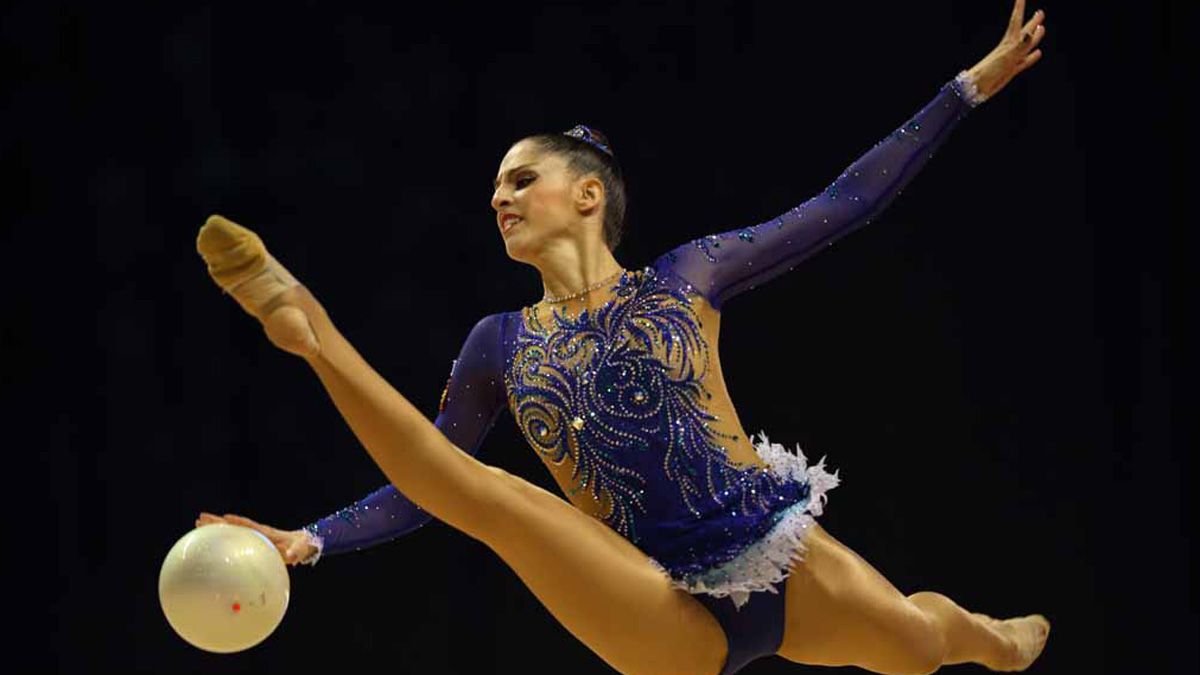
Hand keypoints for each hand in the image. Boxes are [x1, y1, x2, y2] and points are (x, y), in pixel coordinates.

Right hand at [196, 512, 317, 565]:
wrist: (302, 544)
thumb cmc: (301, 546)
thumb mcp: (300, 548)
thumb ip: (295, 552)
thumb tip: (291, 557)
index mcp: (265, 533)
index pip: (247, 525)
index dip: (236, 522)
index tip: (223, 518)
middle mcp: (256, 532)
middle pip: (233, 525)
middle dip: (217, 522)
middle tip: (199, 519)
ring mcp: (253, 536)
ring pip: (230, 531)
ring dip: (215, 528)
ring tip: (197, 525)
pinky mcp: (251, 543)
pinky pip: (233, 540)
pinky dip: (221, 539)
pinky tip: (209, 545)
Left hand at [965, 0, 1046, 101]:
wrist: (976, 88)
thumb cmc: (989, 71)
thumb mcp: (1006, 56)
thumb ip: (1020, 45)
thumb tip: (1031, 31)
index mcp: (1008, 42)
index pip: (1016, 20)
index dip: (1020, 8)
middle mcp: (1010, 48)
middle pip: (1024, 31)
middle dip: (1032, 21)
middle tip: (1040, 12)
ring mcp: (1012, 59)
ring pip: (1027, 45)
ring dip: (1035, 37)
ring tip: (1041, 28)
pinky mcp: (1012, 70)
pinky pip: (1026, 61)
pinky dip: (1032, 57)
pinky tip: (1038, 53)